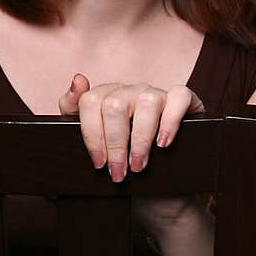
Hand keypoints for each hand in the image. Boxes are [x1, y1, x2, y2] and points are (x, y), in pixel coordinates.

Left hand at [57, 74, 204, 182]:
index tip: (98, 163)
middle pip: (115, 106)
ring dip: (140, 140)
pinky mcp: (182, 100)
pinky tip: (163, 143)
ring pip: (146, 103)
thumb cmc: (121, 154)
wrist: (158, 176)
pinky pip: (179, 98)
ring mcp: (156, 93)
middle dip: (115, 145)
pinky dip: (171, 121)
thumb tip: (78, 79)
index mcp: (106, 95)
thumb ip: (73, 108)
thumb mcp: (91, 137)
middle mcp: (130, 90)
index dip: (92, 134)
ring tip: (138, 166)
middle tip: (118, 173)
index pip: (90, 101)